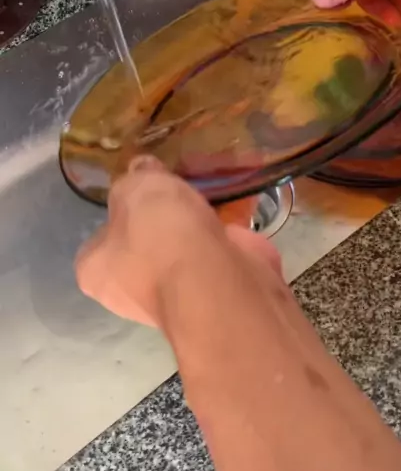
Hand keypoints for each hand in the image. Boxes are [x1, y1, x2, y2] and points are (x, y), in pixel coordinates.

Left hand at [75, 156, 281, 327]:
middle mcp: (128, 294)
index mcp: (97, 272)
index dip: (119, 213)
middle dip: (161, 222)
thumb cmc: (159, 235)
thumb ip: (136, 176)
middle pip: (142, 247)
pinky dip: (222, 242)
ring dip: (194, 231)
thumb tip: (141, 170)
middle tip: (177, 192)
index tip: (139, 191)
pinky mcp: (211, 298)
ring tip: (207, 198)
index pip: (99, 241)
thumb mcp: (135, 188)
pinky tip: (233, 217)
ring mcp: (173, 299)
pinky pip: (211, 261)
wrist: (215, 279)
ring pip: (179, 255)